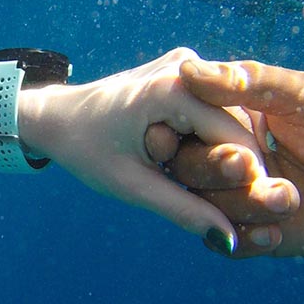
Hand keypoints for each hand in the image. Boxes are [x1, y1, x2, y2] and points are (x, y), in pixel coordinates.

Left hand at [18, 48, 298, 252]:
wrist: (55, 117)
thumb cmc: (85, 150)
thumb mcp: (131, 185)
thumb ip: (182, 209)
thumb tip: (231, 239)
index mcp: (173, 88)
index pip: (237, 139)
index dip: (246, 179)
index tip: (248, 213)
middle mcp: (185, 65)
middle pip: (236, 126)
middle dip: (228, 165)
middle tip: (206, 197)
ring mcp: (184, 63)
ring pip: (227, 118)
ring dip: (217, 152)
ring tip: (185, 175)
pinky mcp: (181, 71)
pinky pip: (210, 110)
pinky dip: (204, 137)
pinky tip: (182, 158)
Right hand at [177, 58, 303, 256]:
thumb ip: (247, 82)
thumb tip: (186, 68)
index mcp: (231, 117)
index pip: (183, 125)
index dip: (171, 133)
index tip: (169, 135)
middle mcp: (226, 155)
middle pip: (186, 167)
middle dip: (212, 168)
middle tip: (246, 165)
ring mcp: (237, 195)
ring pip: (204, 207)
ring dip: (240, 204)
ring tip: (289, 199)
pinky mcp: (252, 230)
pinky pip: (226, 243)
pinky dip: (244, 240)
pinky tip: (274, 234)